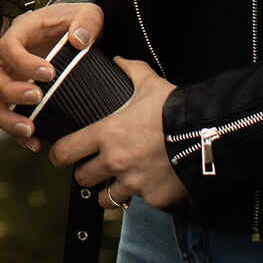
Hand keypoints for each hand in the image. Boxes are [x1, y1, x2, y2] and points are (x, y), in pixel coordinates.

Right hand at [0, 2, 103, 150]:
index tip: (50, 73)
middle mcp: (7, 54)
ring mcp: (7, 75)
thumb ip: (87, 22)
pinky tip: (34, 143)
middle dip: (9, 90)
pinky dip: (13, 132)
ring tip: (29, 130)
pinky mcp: (13, 94)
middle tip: (37, 98)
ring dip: (4, 117)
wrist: (74, 32)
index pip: (7, 45)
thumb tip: (78, 41)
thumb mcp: (88, 14)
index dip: (22, 61)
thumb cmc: (77, 22)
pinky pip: (2, 114)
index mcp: (21, 31)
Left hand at [51, 58, 186, 208]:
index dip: (58, 155)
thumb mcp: (148, 83)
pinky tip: (149, 183)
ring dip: (110, 191)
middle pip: (83, 179)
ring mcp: (134, 184)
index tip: (58, 156)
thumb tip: (119, 60)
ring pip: (107, 198)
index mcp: (106, 134)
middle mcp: (115, 162)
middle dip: (86, 174)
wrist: (204, 136)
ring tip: (118, 182)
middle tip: (94, 168)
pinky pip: (141, 202)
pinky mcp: (153, 199)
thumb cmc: (172, 109)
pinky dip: (142, 196)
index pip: (66, 151)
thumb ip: (129, 69)